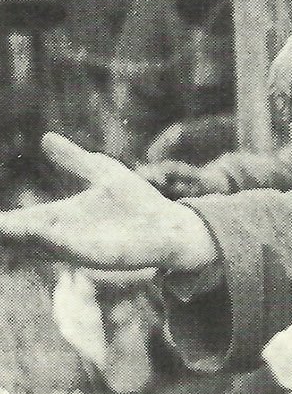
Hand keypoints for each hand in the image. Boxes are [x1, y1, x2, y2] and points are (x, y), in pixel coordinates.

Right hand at [0, 133, 218, 273]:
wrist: (171, 225)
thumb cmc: (136, 202)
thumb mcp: (100, 172)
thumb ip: (73, 160)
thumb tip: (46, 138)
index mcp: (57, 218)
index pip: (17, 220)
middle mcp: (61, 237)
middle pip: (18, 237)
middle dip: (1, 232)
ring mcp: (78, 248)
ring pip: (37, 246)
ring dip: (14, 237)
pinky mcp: (100, 255)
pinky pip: (71, 249)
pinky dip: (51, 241)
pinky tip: (35, 230)